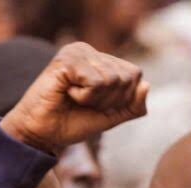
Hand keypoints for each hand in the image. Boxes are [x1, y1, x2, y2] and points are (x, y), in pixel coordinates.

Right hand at [0, 42, 148, 153]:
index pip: (135, 75)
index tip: (98, 105)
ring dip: (96, 100)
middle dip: (110, 101)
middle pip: (127, 78)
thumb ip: (133, 106)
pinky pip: (96, 82)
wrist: (43, 133)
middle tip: (84, 103)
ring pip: (113, 80)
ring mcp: (78, 52)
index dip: (122, 99)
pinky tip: (67, 93)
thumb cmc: (73, 122)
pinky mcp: (67, 59)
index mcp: (102, 61)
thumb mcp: (112, 117)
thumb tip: (147, 85)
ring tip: (75, 98)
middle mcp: (91, 52)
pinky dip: (85, 97)